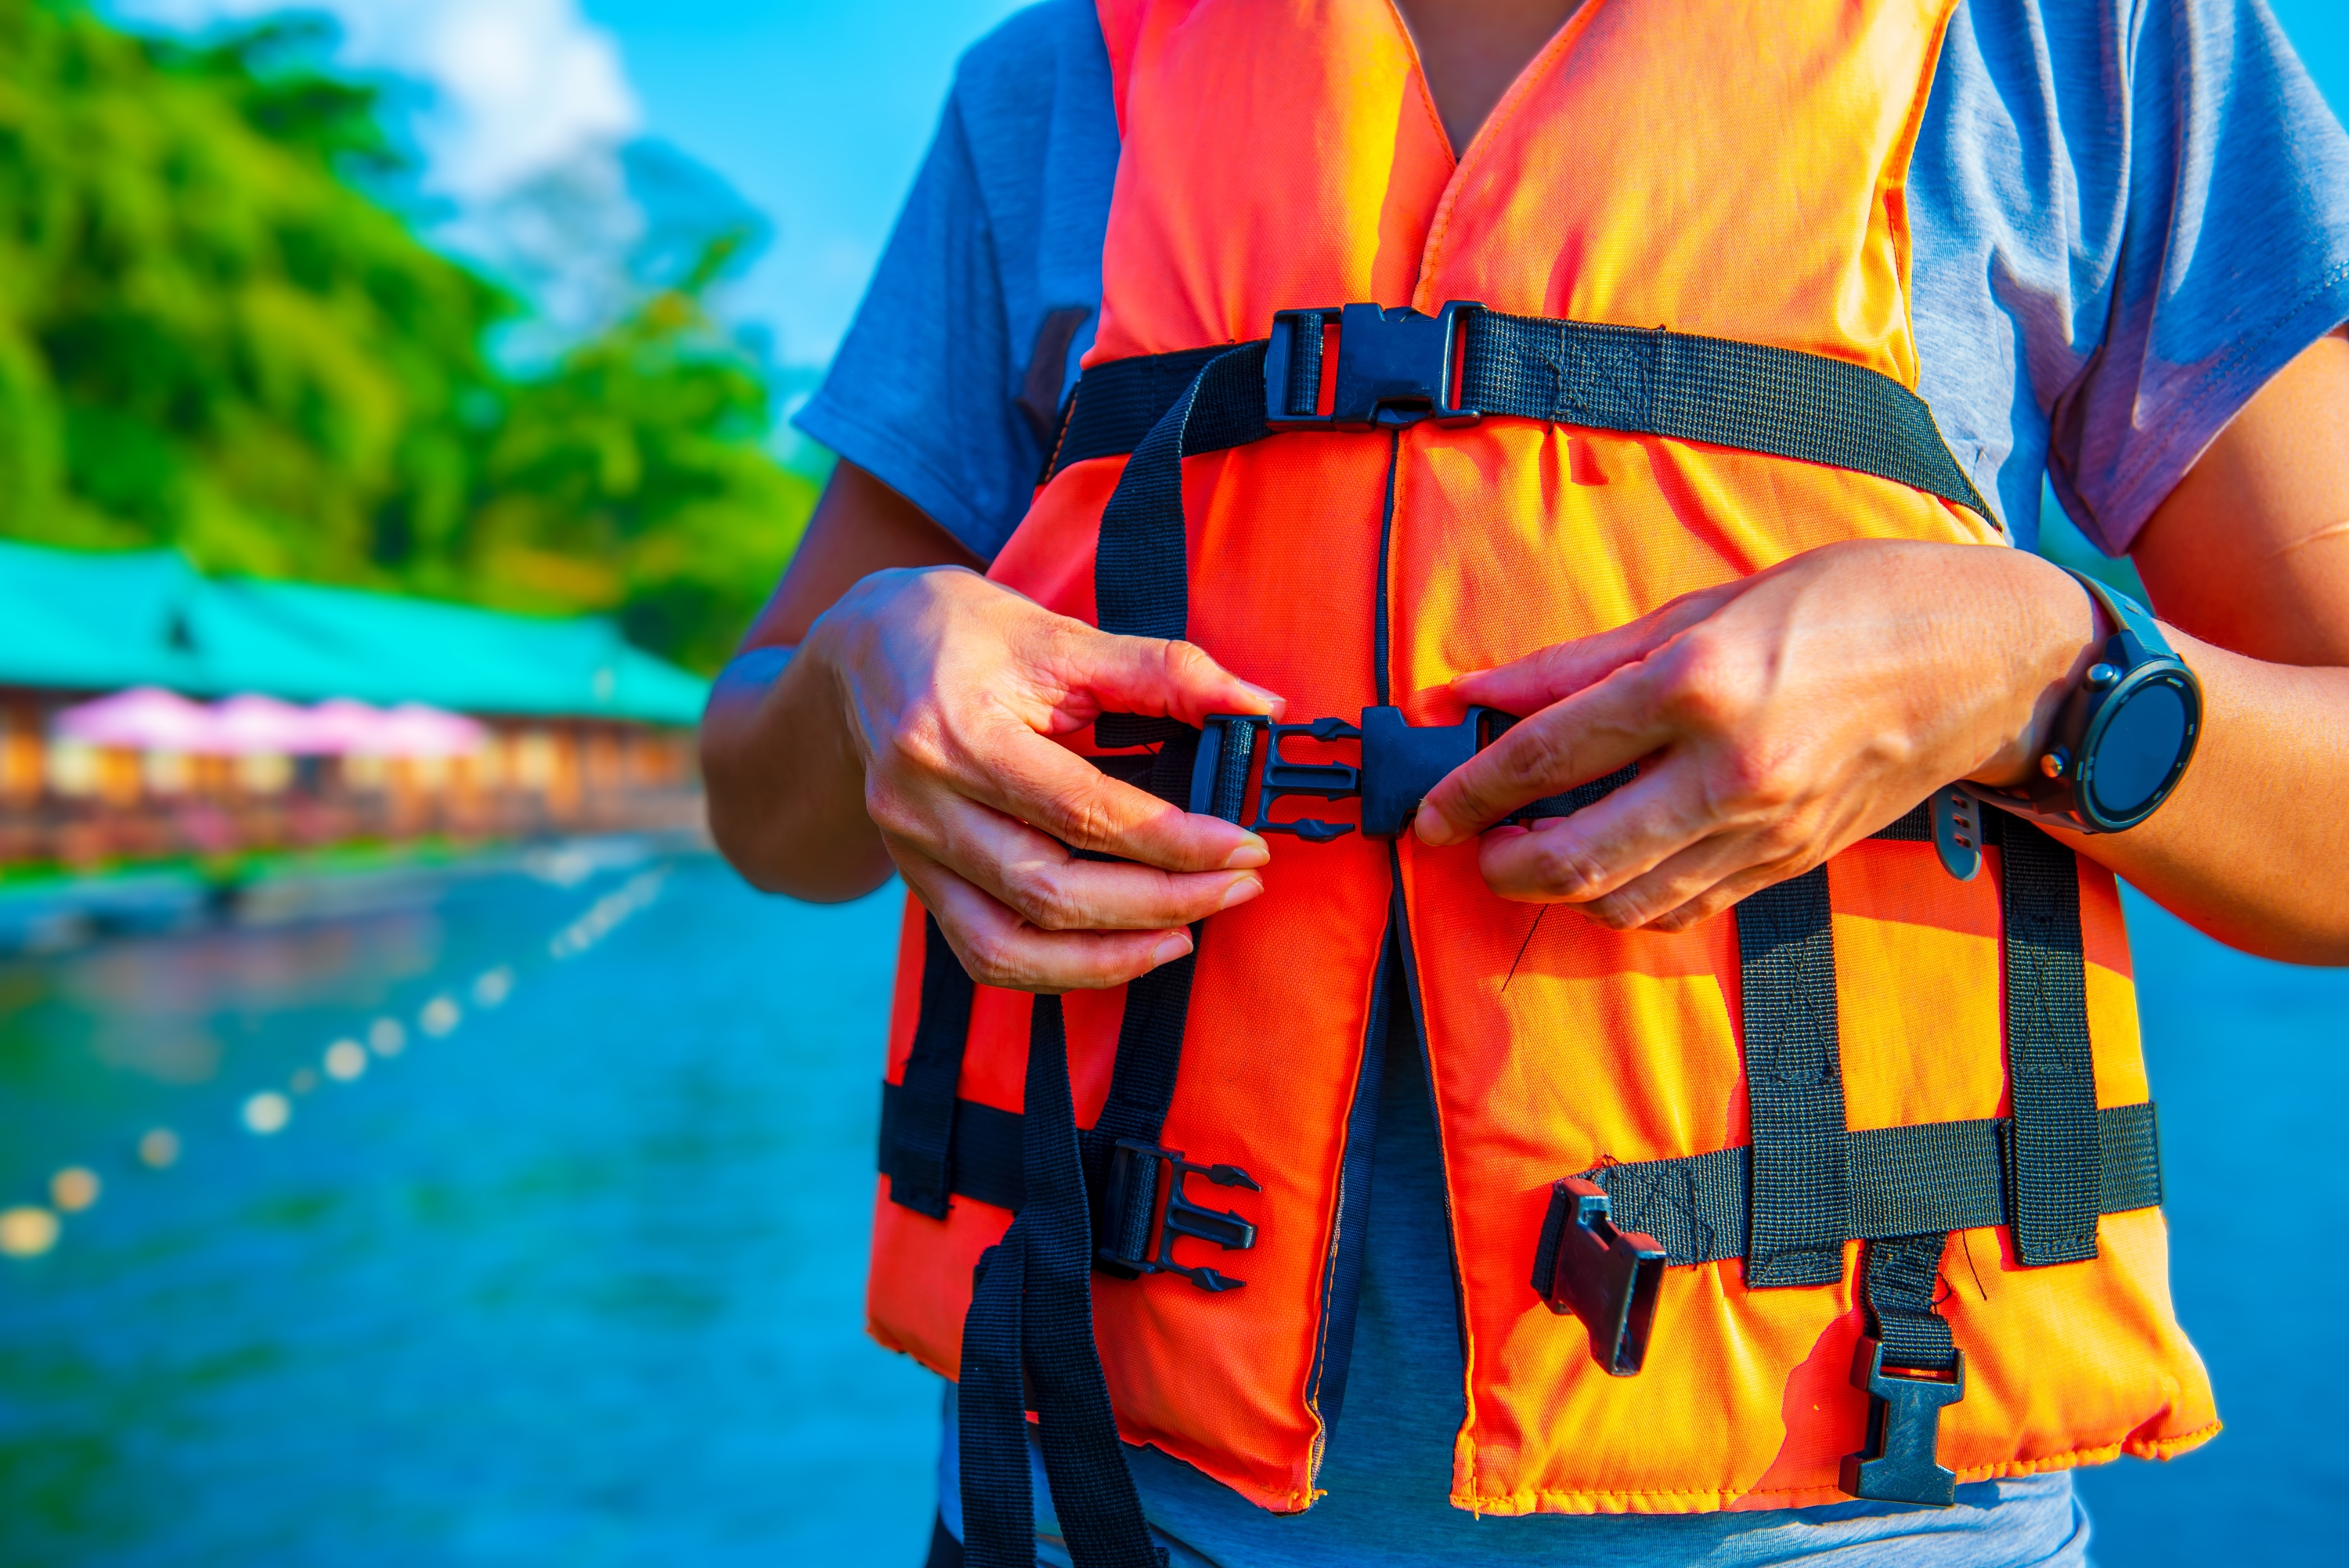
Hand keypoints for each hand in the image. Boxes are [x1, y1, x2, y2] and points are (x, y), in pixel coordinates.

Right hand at [807, 566, 1282, 989]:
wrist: (865, 650)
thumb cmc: (966, 634)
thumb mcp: (1062, 635)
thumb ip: (1164, 671)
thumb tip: (1261, 707)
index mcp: (958, 730)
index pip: (1081, 810)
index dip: (1173, 841)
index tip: (1244, 847)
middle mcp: (921, 802)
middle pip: (1049, 890)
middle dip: (1159, 902)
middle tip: (1237, 887)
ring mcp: (910, 851)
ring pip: (1011, 945)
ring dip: (1111, 956)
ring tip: (1187, 933)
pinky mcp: (914, 880)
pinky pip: (983, 954)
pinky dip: (1056, 971)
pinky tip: (1121, 951)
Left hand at [1411, 540, 2104, 930]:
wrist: (1986, 656)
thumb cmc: (1850, 601)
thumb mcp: (1706, 601)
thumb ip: (1583, 660)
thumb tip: (1481, 690)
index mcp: (1697, 683)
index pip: (1546, 754)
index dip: (1470, 789)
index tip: (1428, 808)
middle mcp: (1727, 770)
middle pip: (1575, 857)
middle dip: (1501, 864)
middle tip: (1470, 846)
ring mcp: (1764, 828)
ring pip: (1625, 900)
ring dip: (1560, 891)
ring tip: (1532, 853)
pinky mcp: (1791, 863)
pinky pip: (1684, 907)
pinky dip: (1628, 899)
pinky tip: (1609, 863)